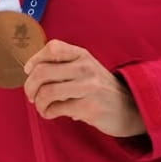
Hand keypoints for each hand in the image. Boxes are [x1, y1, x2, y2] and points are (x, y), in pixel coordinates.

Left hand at [22, 39, 145, 137]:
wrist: (131, 108)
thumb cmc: (100, 88)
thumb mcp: (86, 68)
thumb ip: (62, 65)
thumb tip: (31, 71)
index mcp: (81, 55)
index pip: (52, 48)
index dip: (35, 59)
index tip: (28, 71)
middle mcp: (85, 68)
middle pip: (43, 72)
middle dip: (29, 86)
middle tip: (30, 95)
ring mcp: (89, 87)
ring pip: (47, 92)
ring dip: (38, 103)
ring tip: (41, 107)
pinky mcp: (90, 108)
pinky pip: (57, 109)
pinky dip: (48, 112)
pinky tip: (51, 114)